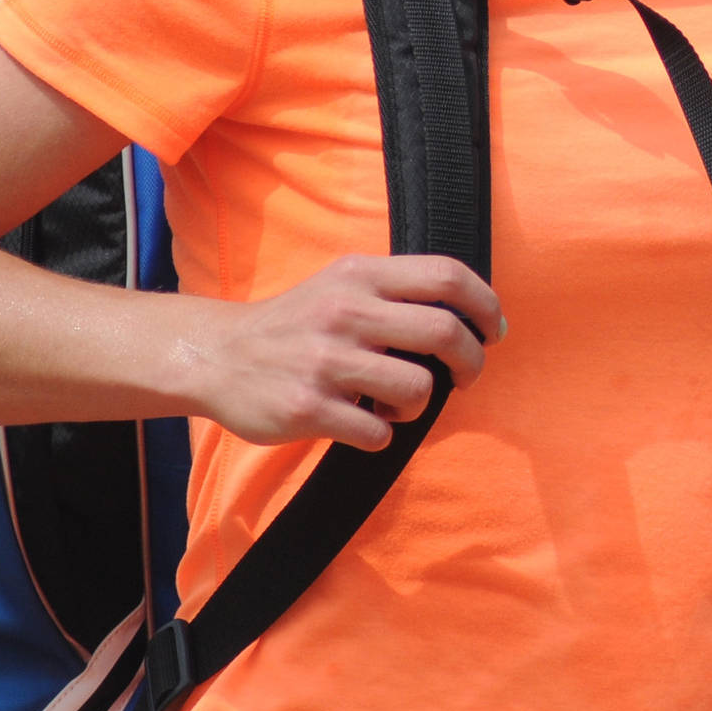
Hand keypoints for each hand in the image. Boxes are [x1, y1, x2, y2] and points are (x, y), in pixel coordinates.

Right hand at [183, 253, 504, 451]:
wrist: (217, 356)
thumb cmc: (296, 323)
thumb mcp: (341, 285)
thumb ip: (397, 293)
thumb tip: (476, 318)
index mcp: (359, 275)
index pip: (446, 275)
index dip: (485, 304)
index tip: (494, 330)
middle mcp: (345, 312)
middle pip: (445, 333)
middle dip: (470, 363)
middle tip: (463, 378)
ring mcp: (326, 361)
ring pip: (417, 389)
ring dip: (418, 407)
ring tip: (394, 404)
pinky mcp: (307, 408)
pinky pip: (378, 432)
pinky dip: (380, 435)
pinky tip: (361, 423)